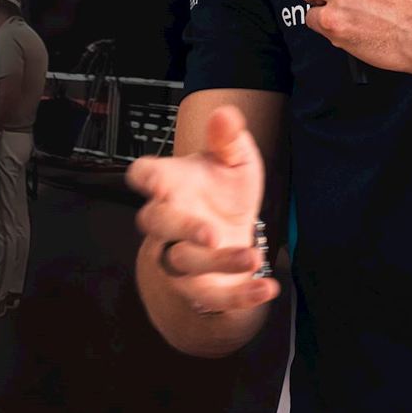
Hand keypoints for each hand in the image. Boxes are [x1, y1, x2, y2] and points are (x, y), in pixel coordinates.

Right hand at [129, 105, 277, 316]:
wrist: (231, 231)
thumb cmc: (223, 190)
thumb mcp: (233, 161)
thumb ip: (228, 139)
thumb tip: (226, 114)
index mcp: (170, 184)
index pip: (144, 175)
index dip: (145, 178)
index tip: (154, 180)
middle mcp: (168, 223)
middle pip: (158, 225)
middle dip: (182, 229)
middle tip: (210, 232)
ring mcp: (180, 257)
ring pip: (183, 263)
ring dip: (217, 263)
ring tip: (252, 257)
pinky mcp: (201, 287)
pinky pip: (214, 298)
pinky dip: (241, 296)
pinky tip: (267, 288)